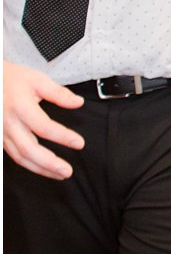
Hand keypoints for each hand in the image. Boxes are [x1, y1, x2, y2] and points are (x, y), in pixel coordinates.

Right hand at [3, 60, 83, 178]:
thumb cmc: (12, 79)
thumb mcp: (37, 79)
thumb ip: (58, 93)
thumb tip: (78, 103)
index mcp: (20, 107)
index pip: (44, 127)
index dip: (63, 137)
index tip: (79, 143)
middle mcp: (8, 123)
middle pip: (29, 149)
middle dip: (49, 163)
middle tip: (68, 171)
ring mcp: (1, 133)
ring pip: (20, 157)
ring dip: (40, 168)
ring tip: (58, 174)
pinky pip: (13, 155)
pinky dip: (29, 164)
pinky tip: (42, 168)